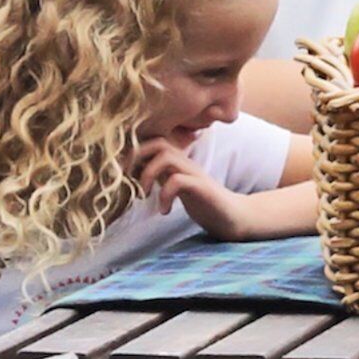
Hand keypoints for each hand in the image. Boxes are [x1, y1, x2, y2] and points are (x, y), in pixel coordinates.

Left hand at [137, 140, 305, 240]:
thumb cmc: (203, 203)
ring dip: (148, 175)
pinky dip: (165, 195)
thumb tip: (132, 172)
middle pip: (158, 143)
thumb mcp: (175, 186)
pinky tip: (165, 211)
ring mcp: (195, 173)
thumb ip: (160, 176)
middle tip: (129, 180)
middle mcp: (186, 163)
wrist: (233, 216)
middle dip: (136, 158)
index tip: (124, 175)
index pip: (153, 142)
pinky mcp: (202, 188)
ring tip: (144, 196)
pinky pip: (178, 181)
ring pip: (166, 157)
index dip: (134, 153)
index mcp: (178, 161)